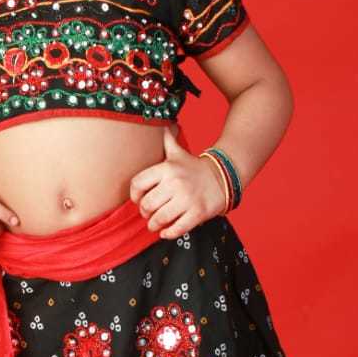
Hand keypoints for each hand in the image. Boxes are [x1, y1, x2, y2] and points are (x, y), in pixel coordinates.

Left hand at [128, 124, 226, 238]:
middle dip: (144, 212)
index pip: (137, 184)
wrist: (223, 177)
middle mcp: (175, 183)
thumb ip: (165, 140)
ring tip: (154, 224)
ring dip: (153, 225)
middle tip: (147, 214)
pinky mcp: (198, 213)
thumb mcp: (178, 153)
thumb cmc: (194, 168)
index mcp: (166, 168)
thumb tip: (158, 123)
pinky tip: (166, 232)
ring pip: (159, 219)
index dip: (134, 195)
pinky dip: (168, 233)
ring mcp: (187, 199)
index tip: (137, 199)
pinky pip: (177, 229)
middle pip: (147, 205)